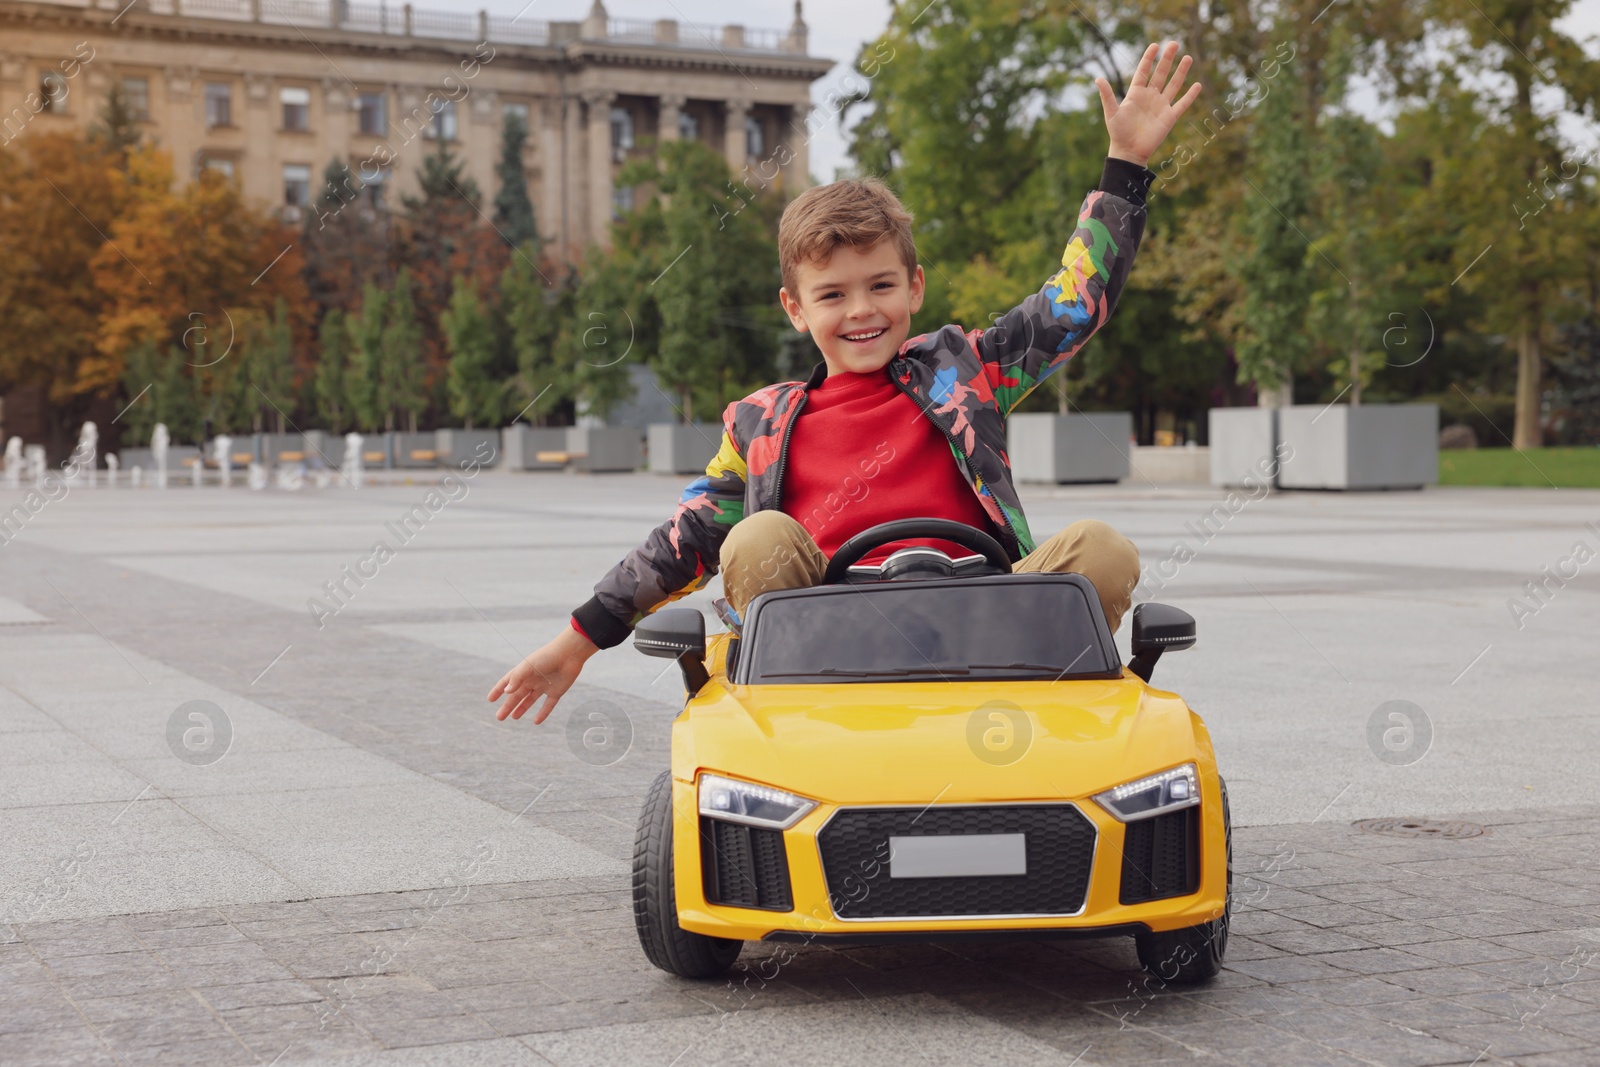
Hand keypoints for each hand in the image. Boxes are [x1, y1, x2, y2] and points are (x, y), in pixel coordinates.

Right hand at [487, 625, 598, 723]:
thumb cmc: (547, 657)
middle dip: (508, 705)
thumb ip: (517, 678)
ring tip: (513, 718)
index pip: (507, 682)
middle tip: (499, 717)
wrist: (569, 654)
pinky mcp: (556, 691)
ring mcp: (544, 686)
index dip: (498, 690)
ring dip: (522, 709)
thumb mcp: (529, 666)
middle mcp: (533, 679)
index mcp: (524, 672)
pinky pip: (548, 705)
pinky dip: (543, 713)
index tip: (490, 699)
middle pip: (517, 695)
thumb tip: (506, 692)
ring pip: (530, 700)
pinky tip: (536, 722)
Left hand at [1097, 42, 1201, 167]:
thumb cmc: (1118, 132)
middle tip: (1173, 43)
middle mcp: (1150, 97)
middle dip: (1167, 59)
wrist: (1128, 151)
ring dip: (1181, 72)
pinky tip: (1197, 85)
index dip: (1148, 58)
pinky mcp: (1169, 117)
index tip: (1154, 45)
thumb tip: (1098, 79)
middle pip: (1161, 73)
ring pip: (1174, 85)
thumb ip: (1107, 95)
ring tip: (1188, 57)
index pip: (1143, 71)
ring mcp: (1161, 106)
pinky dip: (1190, 96)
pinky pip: (1182, 104)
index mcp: (1136, 94)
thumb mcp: (1111, 112)